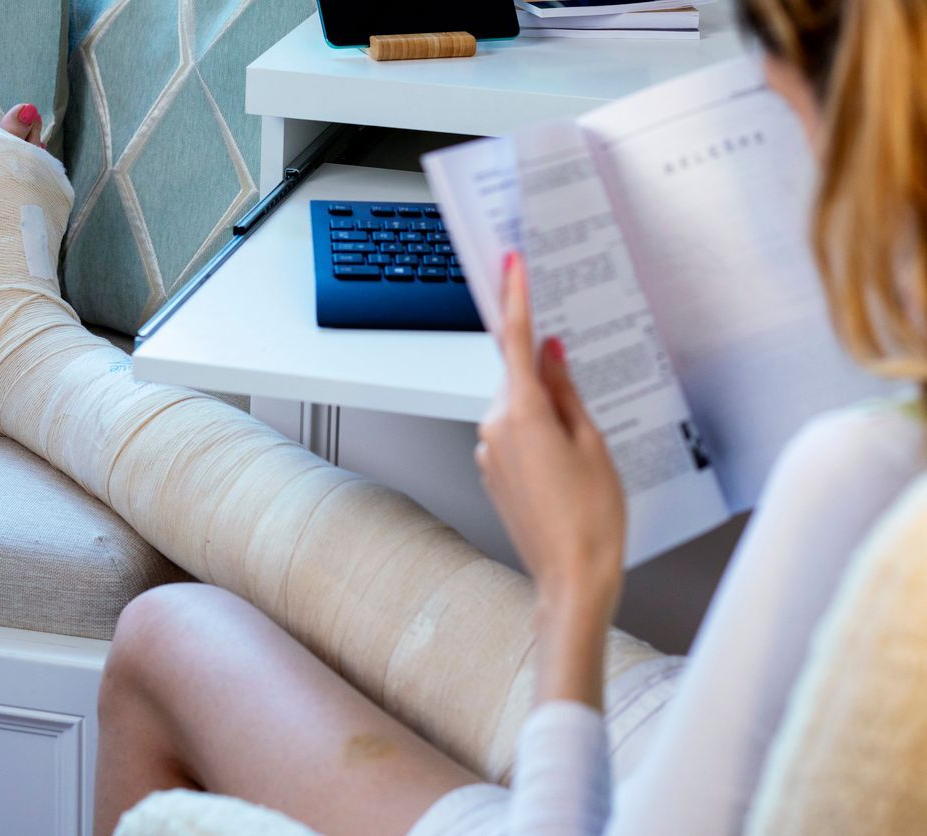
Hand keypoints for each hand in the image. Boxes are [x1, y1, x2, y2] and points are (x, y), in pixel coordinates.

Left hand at [475, 253, 625, 705]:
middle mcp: (493, 428)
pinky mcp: (491, 473)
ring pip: (517, 409)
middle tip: (585, 395)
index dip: (517, 299)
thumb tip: (552, 353)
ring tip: (585, 448)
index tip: (511, 265)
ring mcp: (488, 453)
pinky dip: (536, 435)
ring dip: (545, 411)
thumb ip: (567, 391)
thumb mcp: (592, 442)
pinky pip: (514, 436)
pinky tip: (567, 463)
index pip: (517, 342)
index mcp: (521, 414)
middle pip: (519, 378)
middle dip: (548, 375)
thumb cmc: (591, 517)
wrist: (571, 578)